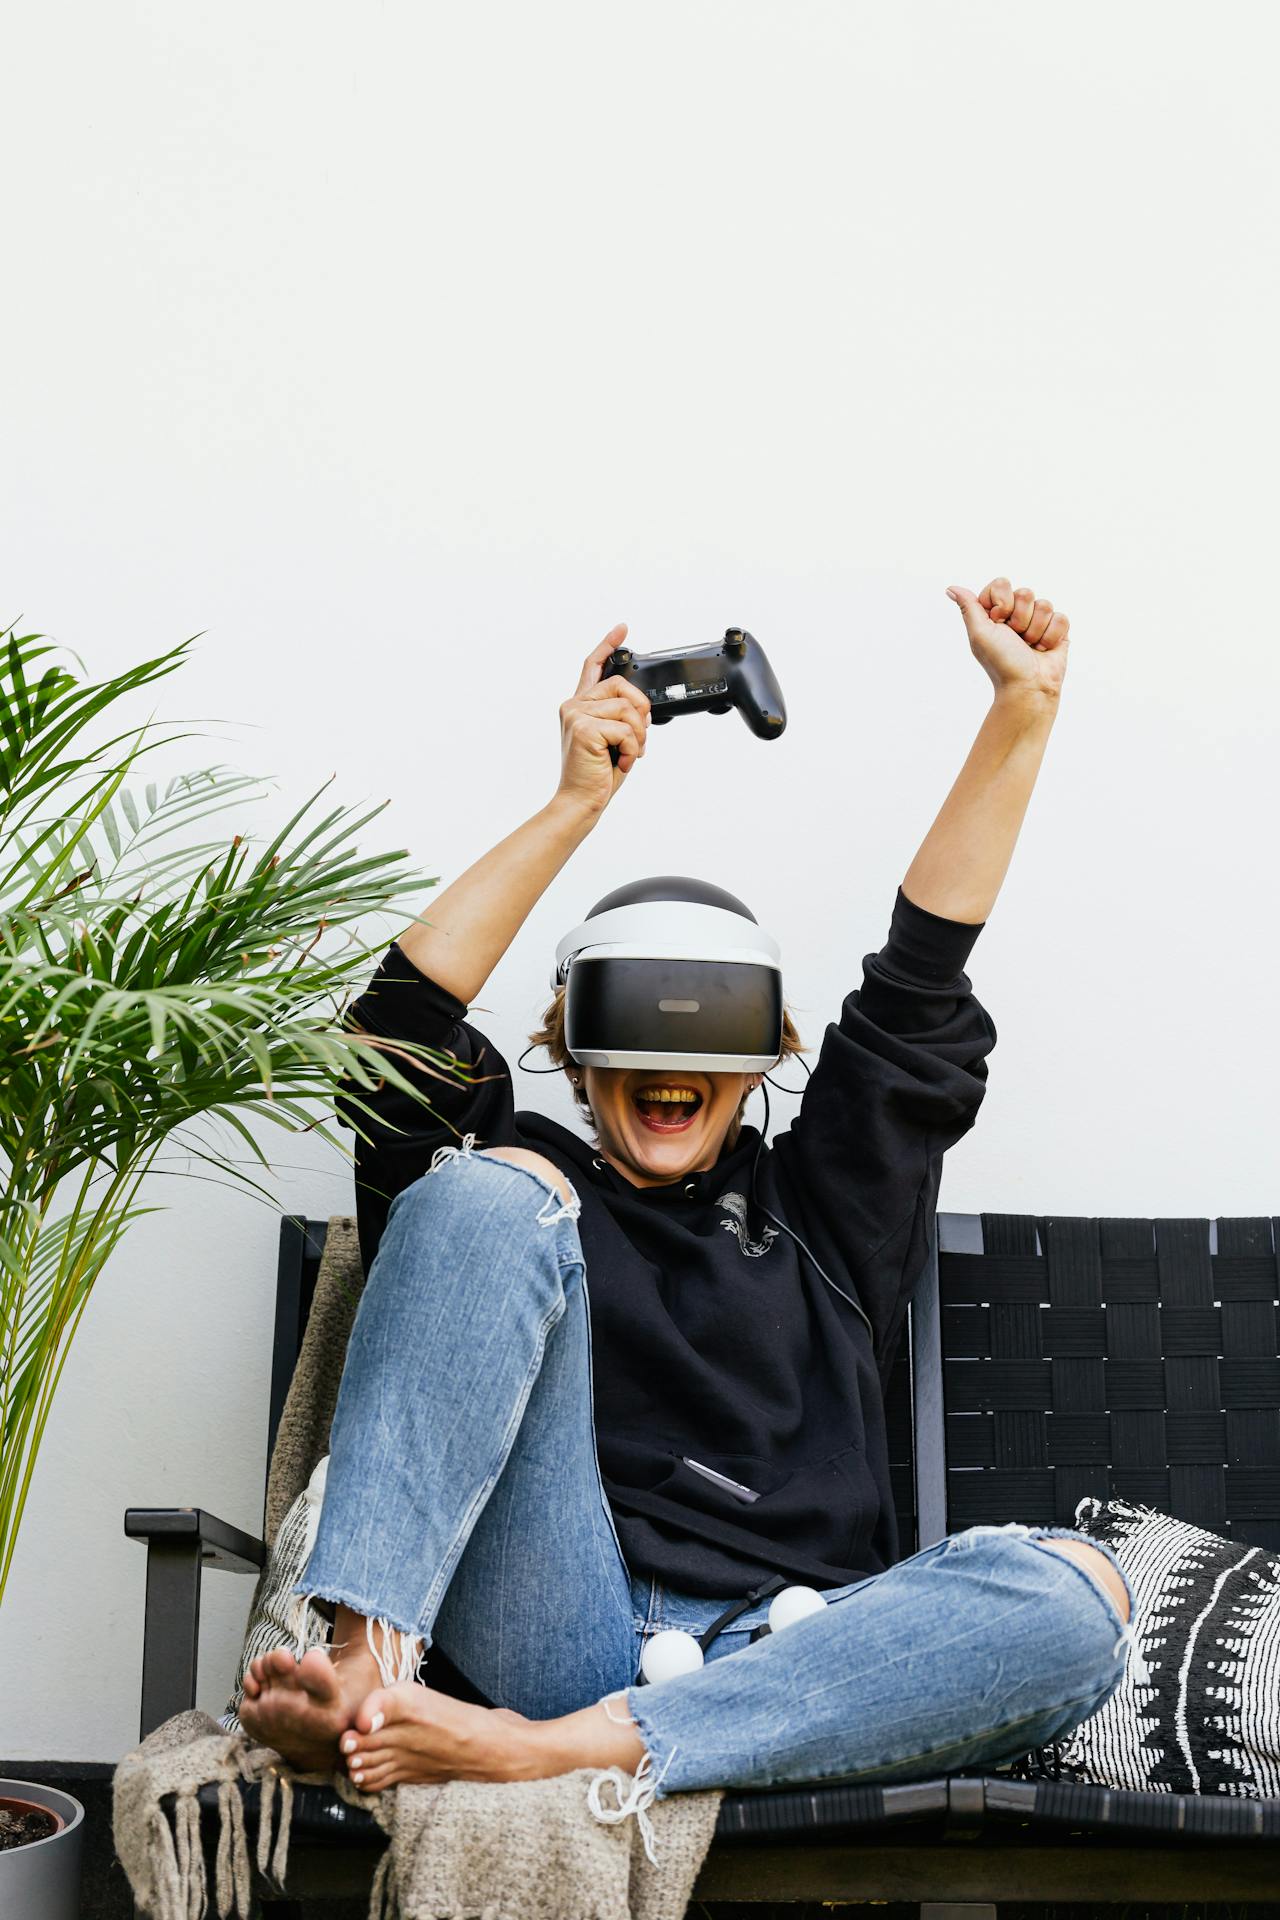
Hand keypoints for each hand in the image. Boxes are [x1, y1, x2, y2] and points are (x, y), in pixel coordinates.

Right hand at [554, 625, 651, 816]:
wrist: (580, 801)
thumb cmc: (595, 775)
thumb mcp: (612, 740)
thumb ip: (620, 718)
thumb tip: (642, 709)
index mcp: (580, 707)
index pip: (593, 666)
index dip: (608, 645)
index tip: (622, 629)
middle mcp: (574, 706)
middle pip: (621, 685)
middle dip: (641, 710)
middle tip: (639, 737)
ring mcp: (576, 715)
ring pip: (627, 709)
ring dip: (638, 736)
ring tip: (628, 754)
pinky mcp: (583, 728)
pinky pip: (626, 729)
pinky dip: (632, 748)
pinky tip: (622, 761)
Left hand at [946, 578, 1069, 699]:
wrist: (1028, 687)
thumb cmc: (1002, 662)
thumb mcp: (980, 633)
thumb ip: (968, 607)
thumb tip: (951, 588)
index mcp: (996, 612)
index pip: (1001, 584)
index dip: (1002, 604)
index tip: (998, 624)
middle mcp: (1017, 614)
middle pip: (1025, 593)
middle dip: (1020, 620)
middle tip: (1016, 639)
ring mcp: (1038, 621)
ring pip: (1045, 605)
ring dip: (1035, 631)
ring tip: (1030, 646)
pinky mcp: (1057, 630)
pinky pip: (1060, 618)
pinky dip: (1051, 637)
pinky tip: (1044, 649)